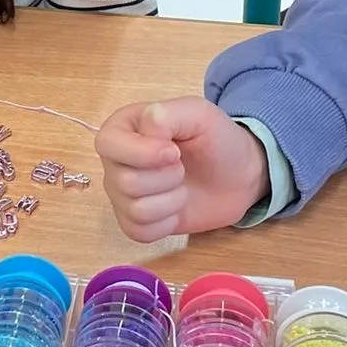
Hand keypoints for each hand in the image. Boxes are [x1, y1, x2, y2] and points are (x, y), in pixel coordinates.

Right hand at [95, 96, 268, 240]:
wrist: (237, 178)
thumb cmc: (216, 140)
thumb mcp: (199, 114)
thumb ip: (170, 114)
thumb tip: (145, 126)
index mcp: (123, 128)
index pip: (108, 144)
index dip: (142, 153)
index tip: (174, 152)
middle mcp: (115, 162)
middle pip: (125, 181)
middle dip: (166, 178)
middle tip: (183, 168)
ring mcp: (122, 194)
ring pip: (135, 209)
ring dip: (171, 201)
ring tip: (183, 187)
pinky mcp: (134, 222)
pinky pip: (139, 232)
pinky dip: (166, 223)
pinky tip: (176, 208)